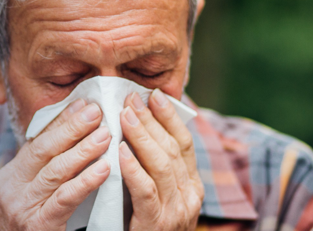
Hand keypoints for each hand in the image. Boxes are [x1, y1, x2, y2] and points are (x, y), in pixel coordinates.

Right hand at [0, 99, 111, 229]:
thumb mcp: (29, 198)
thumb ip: (44, 172)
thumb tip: (71, 139)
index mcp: (8, 178)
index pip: (37, 141)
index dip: (62, 121)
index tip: (85, 104)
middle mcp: (9, 189)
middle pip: (44, 150)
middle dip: (72, 127)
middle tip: (98, 111)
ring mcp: (20, 208)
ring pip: (55, 171)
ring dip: (83, 150)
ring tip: (106, 134)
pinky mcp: (36, 226)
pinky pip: (64, 199)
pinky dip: (85, 182)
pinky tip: (104, 169)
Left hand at [119, 89, 203, 230]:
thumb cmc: (141, 226)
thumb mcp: (153, 194)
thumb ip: (151, 167)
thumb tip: (138, 126)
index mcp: (193, 186)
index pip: (184, 143)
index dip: (169, 117)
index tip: (153, 94)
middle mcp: (191, 197)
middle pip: (173, 149)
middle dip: (151, 120)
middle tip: (131, 97)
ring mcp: (177, 213)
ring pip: (162, 165)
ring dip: (142, 137)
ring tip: (124, 115)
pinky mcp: (157, 226)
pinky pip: (146, 192)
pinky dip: (133, 169)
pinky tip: (120, 151)